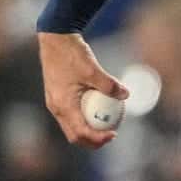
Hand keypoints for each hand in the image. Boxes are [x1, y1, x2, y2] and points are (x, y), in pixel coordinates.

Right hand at [37, 31, 128, 148]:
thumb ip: (109, 84)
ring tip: (107, 127)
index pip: (80, 132)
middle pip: (74, 135)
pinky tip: (99, 110)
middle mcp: (56, 108)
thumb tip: (126, 95)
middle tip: (111, 136)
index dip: (98, 138)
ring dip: (88, 131)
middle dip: (92, 141)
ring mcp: (55, 103)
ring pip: (71, 126)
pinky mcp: (57, 96)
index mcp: (63, 106)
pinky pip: (71, 115)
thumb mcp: (92, 69)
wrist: (55, 39)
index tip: (114, 135)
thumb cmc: (72, 54)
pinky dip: (84, 118)